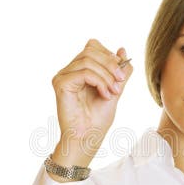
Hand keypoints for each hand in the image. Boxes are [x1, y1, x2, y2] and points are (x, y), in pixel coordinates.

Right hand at [51, 38, 132, 154]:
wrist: (88, 137)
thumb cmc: (98, 118)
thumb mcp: (115, 89)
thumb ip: (119, 71)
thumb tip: (122, 50)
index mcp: (79, 69)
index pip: (92, 46)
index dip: (109, 55)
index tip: (121, 73)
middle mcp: (68, 70)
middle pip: (90, 50)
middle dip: (110, 65)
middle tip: (120, 81)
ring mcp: (63, 76)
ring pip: (88, 60)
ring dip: (106, 76)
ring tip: (113, 92)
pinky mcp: (60, 83)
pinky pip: (84, 72)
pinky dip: (99, 82)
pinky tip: (105, 95)